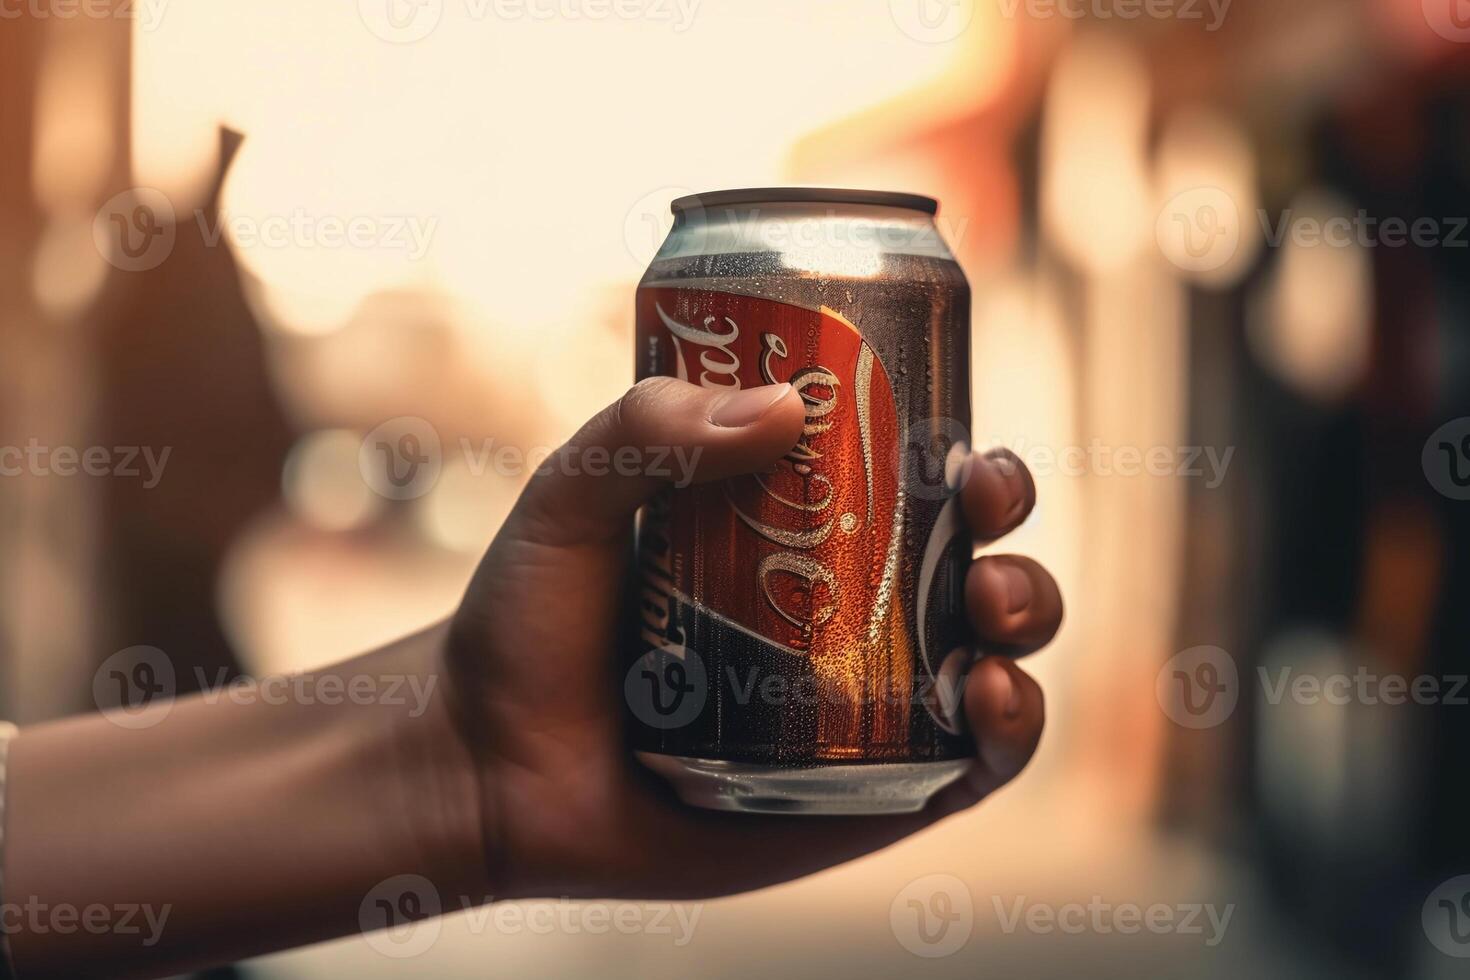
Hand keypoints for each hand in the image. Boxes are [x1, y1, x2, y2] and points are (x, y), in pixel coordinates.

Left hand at [444, 378, 1063, 899]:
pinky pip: (971, 770)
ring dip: (1027, 615)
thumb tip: (783, 406)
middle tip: (982, 512)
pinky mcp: (864, 801)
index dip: (968, 465)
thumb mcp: (573, 497)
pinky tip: (989, 698)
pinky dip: (1011, 733)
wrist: (484, 766)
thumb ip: (646, 431)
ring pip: (992, 658)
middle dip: (1010, 532)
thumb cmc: (526, 624)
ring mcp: (862, 715)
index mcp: (798, 543)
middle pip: (972, 566)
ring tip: (988, 604)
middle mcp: (846, 623)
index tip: (969, 449)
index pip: (914, 492)